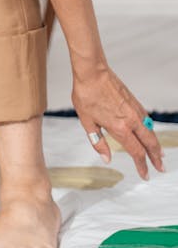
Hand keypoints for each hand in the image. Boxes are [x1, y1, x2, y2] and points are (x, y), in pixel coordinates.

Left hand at [72, 64, 164, 179]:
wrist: (92, 72)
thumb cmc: (86, 95)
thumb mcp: (87, 122)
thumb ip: (98, 142)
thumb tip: (106, 158)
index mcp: (119, 128)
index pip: (136, 152)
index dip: (142, 165)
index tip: (145, 174)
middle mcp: (131, 120)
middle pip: (149, 143)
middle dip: (155, 158)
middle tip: (160, 168)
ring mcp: (135, 110)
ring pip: (151, 131)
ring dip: (156, 144)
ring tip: (159, 154)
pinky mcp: (134, 101)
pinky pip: (147, 119)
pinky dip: (151, 130)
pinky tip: (150, 133)